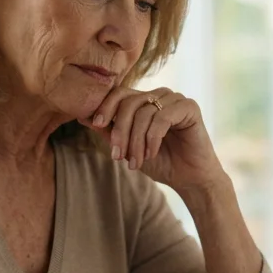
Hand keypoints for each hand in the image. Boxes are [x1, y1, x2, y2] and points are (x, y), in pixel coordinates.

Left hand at [82, 86, 223, 192]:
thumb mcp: (128, 148)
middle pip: (129, 102)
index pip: (119, 93)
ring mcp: (175, 99)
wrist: (189, 179)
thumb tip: (83, 116)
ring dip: (136, 141)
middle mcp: (159, 96)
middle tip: (118, 157)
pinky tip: (152, 153)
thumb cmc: (160, 163)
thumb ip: (109, 132)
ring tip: (136, 162)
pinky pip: (162, 117)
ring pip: (144, 112)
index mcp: (144, 101)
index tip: (96, 124)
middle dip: (120, 131)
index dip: (105, 106)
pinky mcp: (189, 107)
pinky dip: (152, 138)